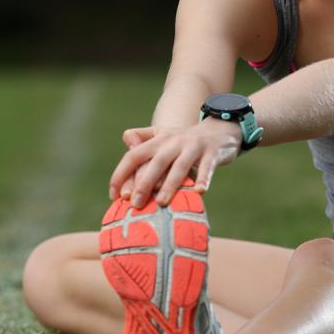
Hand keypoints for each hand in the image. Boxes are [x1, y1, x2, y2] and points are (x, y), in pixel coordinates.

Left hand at [108, 121, 241, 207]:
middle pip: (156, 162)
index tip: (114, 195)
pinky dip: (203, 179)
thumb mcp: (162, 135)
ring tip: (161, 202)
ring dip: (170, 184)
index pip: (134, 155)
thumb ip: (141, 138)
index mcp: (158, 141)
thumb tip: (125, 146)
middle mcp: (174, 142)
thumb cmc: (185, 141)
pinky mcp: (212, 153)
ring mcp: (194, 147)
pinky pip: (207, 167)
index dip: (122, 174)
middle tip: (135, 204)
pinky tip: (199, 191)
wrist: (219, 130)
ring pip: (180, 166)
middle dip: (144, 183)